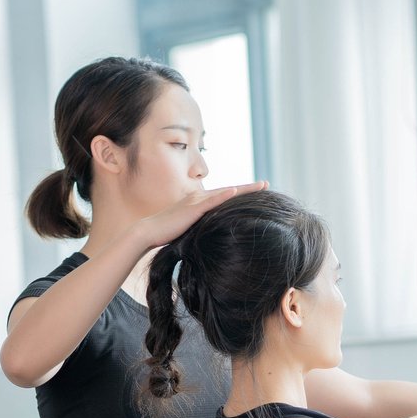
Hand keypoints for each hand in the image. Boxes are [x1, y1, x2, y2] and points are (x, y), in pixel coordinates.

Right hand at [131, 181, 270, 248]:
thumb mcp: (191, 228)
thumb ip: (203, 226)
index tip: (259, 191)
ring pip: (224, 193)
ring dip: (242, 189)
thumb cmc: (168, 232)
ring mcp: (196, 201)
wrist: (149, 232)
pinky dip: (223, 196)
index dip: (242, 193)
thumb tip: (214, 233)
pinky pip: (210, 202)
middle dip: (249, 188)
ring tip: (260, 186)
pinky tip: (235, 192)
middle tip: (267, 184)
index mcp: (200, 201)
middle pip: (229, 191)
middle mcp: (199, 196)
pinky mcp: (191, 209)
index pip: (225, 196)